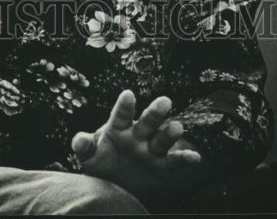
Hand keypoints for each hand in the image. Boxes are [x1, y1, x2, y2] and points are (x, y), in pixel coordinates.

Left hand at [72, 90, 201, 202]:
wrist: (116, 183)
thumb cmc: (102, 161)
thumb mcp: (90, 155)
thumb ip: (84, 146)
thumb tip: (80, 140)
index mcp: (119, 127)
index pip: (121, 114)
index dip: (124, 105)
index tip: (128, 94)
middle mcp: (138, 135)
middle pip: (147, 122)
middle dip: (155, 113)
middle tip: (165, 101)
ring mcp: (152, 150)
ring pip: (162, 139)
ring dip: (169, 133)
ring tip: (177, 127)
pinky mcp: (163, 167)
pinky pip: (175, 162)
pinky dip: (186, 159)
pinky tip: (195, 157)